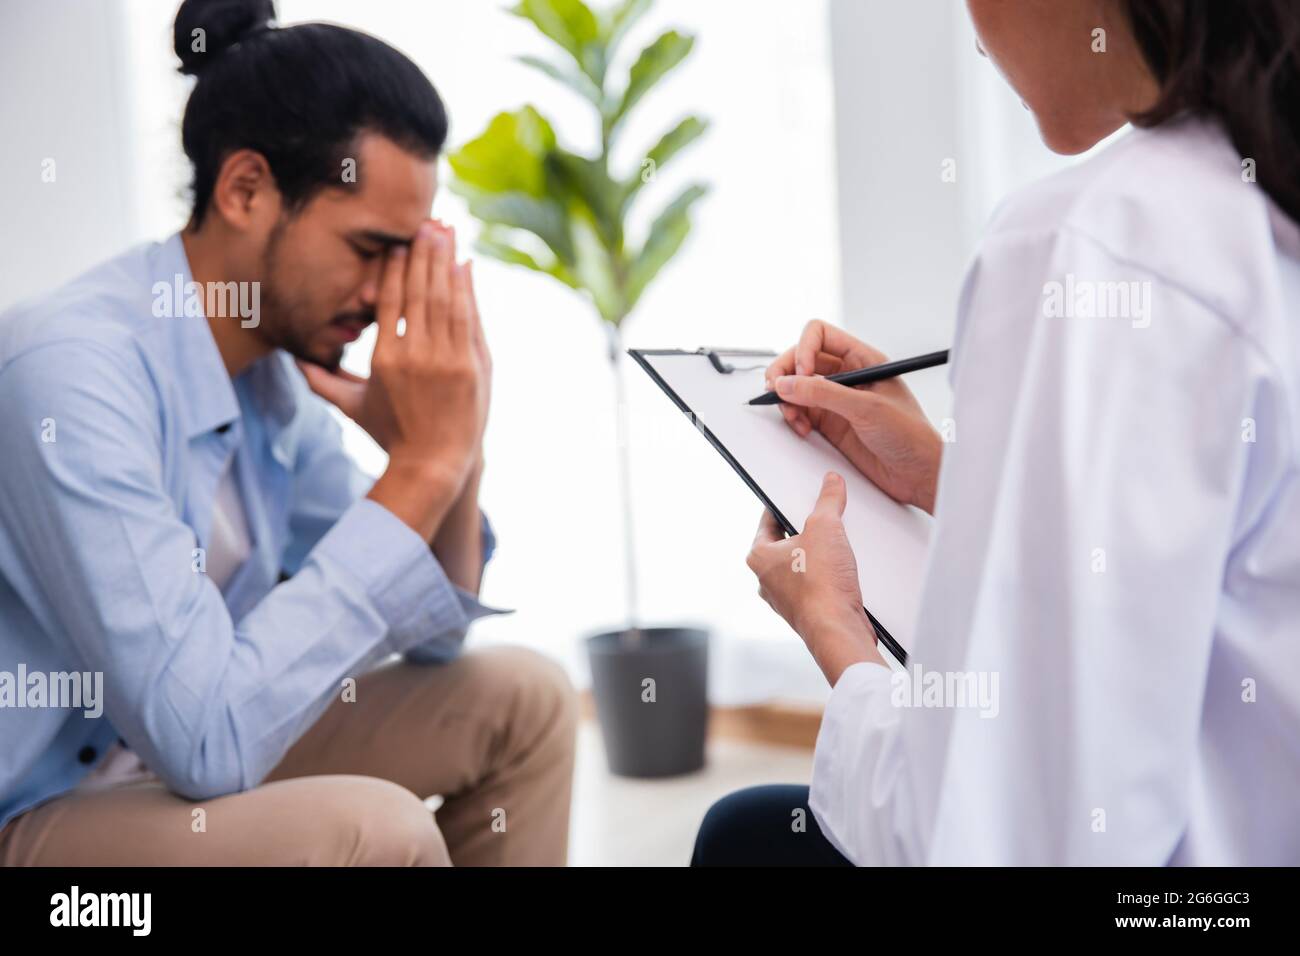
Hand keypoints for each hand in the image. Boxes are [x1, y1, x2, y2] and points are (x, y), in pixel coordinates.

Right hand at [302, 220, 491, 539]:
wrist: (434, 464)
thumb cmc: (391, 435)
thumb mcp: (353, 408)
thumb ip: (324, 381)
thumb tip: (294, 361)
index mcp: (384, 359)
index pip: (390, 300)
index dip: (395, 267)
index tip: (397, 242)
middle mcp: (415, 355)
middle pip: (420, 291)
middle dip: (423, 253)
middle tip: (426, 222)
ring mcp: (447, 360)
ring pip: (446, 300)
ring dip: (446, 263)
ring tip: (446, 233)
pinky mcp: (473, 367)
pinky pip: (468, 319)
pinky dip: (468, 291)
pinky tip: (465, 267)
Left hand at [747, 472, 883, 683]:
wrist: (837, 629)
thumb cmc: (821, 586)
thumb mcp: (826, 527)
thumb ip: (828, 500)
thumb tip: (830, 482)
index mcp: (758, 556)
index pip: (768, 519)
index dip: (786, 503)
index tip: (798, 494)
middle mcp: (766, 579)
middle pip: (786, 541)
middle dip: (807, 529)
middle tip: (823, 517)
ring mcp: (785, 597)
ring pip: (801, 564)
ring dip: (819, 553)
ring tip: (837, 544)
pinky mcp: (807, 610)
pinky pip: (815, 583)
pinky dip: (827, 574)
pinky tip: (843, 569)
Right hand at [767, 320, 941, 513]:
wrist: (919, 474)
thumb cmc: (910, 435)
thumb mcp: (866, 408)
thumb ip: (823, 394)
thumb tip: (787, 383)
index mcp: (862, 359)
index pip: (820, 335)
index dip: (804, 349)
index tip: (801, 373)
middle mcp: (847, 375)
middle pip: (801, 358)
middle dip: (785, 372)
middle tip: (777, 390)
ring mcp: (836, 399)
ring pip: (796, 386)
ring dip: (786, 398)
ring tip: (792, 415)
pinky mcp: (829, 423)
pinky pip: (799, 410)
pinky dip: (792, 417)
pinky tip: (801, 428)